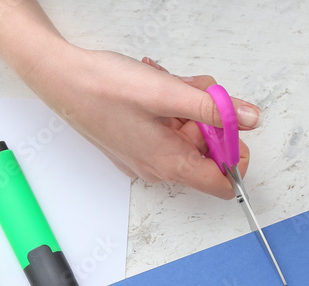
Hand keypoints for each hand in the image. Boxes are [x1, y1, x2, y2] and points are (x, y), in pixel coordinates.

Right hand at [27, 46, 260, 198]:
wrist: (60, 79)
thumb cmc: (102, 88)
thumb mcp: (167, 93)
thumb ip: (213, 108)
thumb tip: (248, 119)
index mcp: (170, 163)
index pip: (224, 182)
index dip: (236, 153)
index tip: (231, 124)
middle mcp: (159, 167)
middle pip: (208, 153)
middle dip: (210, 118)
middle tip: (195, 91)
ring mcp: (147, 156)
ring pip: (189, 135)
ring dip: (189, 107)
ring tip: (169, 83)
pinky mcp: (138, 142)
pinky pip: (169, 129)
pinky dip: (171, 107)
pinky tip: (158, 88)